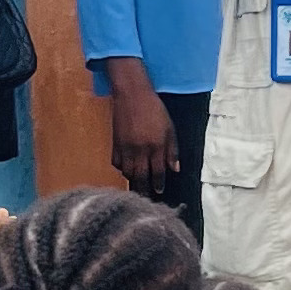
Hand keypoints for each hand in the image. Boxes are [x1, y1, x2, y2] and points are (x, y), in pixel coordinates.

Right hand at [108, 81, 179, 195]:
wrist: (132, 94)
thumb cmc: (154, 110)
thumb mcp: (170, 129)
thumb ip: (172, 150)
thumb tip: (175, 169)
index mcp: (156, 147)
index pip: (158, 172)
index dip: (158, 183)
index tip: (159, 191)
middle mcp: (141, 150)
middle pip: (141, 176)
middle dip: (144, 188)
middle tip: (146, 195)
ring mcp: (126, 147)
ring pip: (127, 172)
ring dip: (133, 180)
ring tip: (137, 184)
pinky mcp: (115, 143)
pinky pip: (116, 162)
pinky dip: (121, 168)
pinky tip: (126, 169)